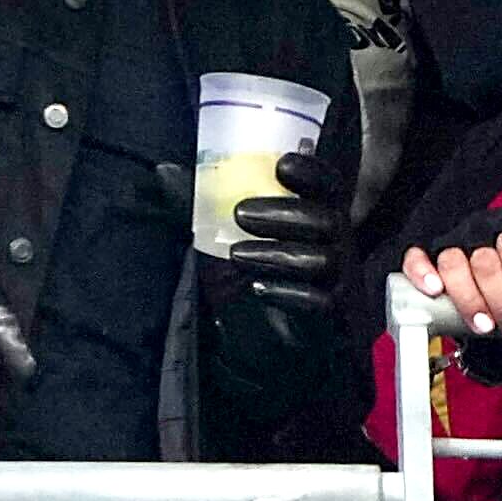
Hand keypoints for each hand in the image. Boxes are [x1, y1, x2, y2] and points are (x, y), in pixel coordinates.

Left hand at [202, 152, 347, 416]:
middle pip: (326, 219)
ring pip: (321, 259)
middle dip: (284, 213)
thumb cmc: (248, 269)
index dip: (311, 172)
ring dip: (277, 254)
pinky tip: (259, 289)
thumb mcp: (222, 232)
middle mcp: (335, 242)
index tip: (282, 165)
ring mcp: (338, 277)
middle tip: (240, 213)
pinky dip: (290, 292)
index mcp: (315, 214)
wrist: (262, 334)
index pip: (326, 185)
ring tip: (236, 255)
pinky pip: (322, 301)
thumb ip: (200, 202)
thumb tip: (163, 171)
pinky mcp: (334, 312)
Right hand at [403, 231, 501, 342]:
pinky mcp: (432, 257)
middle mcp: (482, 233)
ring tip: (483, 325)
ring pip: (452, 263)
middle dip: (498, 300)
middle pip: (482, 262)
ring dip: (467, 298)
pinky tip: (433, 289)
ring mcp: (455, 245)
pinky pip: (416, 256)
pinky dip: (420, 271)